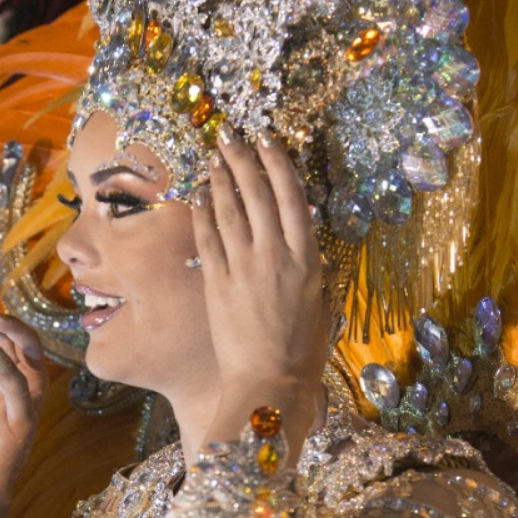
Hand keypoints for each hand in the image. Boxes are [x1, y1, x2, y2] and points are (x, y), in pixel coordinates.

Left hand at [192, 137, 329, 411]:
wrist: (270, 382)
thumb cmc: (301, 350)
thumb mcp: (319, 302)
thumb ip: (309, 269)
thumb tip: (299, 245)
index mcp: (308, 258)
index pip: (292, 197)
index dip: (278, 164)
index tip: (268, 140)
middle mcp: (276, 256)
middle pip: (258, 195)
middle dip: (244, 160)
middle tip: (232, 136)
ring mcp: (244, 268)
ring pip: (230, 212)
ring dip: (220, 181)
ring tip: (213, 158)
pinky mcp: (217, 283)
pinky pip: (208, 239)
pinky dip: (202, 214)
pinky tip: (197, 196)